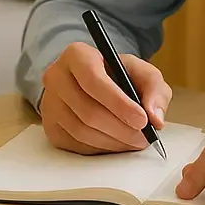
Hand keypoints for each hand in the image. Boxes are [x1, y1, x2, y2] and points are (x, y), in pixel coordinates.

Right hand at [39, 41, 171, 154]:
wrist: (93, 84)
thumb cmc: (118, 76)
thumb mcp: (141, 72)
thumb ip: (154, 89)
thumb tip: (154, 118)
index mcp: (77, 55)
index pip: (93, 80)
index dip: (119, 103)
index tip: (142, 120)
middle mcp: (56, 77)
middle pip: (88, 111)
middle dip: (121, 129)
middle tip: (144, 137)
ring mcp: (49, 103)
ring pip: (81, 131)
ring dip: (113, 142)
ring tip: (134, 141)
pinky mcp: (50, 127)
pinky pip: (75, 145)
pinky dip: (101, 149)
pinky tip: (116, 143)